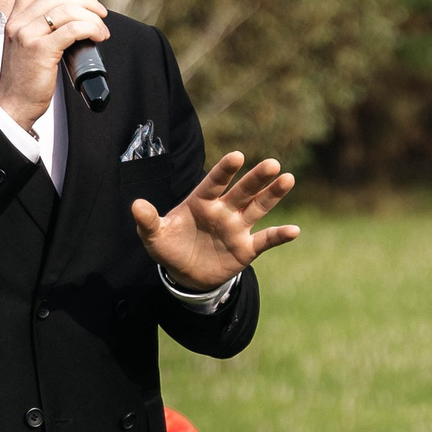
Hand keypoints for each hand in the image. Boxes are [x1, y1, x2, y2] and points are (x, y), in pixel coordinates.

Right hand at [0, 0, 107, 128]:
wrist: (13, 104)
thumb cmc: (24, 79)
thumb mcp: (25, 46)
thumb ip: (40, 30)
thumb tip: (74, 19)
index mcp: (15, 20)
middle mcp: (19, 23)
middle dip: (86, 1)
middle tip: (101, 13)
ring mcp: (29, 35)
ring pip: (67, 11)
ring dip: (92, 17)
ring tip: (102, 30)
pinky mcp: (41, 50)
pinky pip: (73, 29)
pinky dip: (91, 29)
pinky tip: (98, 37)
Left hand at [131, 151, 298, 291]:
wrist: (184, 274)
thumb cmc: (169, 247)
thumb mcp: (154, 236)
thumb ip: (148, 220)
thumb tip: (136, 205)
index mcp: (201, 202)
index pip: (214, 183)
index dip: (224, 170)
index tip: (237, 156)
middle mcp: (223, 210)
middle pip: (242, 191)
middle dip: (256, 179)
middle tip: (272, 164)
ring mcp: (237, 228)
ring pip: (258, 207)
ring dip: (273, 195)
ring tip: (288, 179)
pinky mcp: (246, 249)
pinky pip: (265, 240)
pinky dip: (279, 236)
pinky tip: (295, 231)